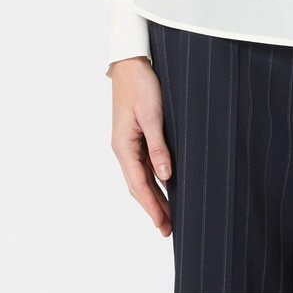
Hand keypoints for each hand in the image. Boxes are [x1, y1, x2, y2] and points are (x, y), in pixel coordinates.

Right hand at [110, 56, 172, 236]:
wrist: (131, 64)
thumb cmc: (141, 86)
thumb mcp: (153, 116)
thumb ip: (158, 147)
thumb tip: (166, 176)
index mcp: (124, 146)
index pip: (139, 184)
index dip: (152, 206)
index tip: (163, 224)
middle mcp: (124, 148)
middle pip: (138, 186)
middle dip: (153, 207)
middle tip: (168, 228)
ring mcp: (129, 143)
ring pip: (142, 177)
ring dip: (154, 195)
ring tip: (168, 214)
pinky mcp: (136, 135)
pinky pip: (145, 164)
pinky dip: (155, 179)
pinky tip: (166, 185)